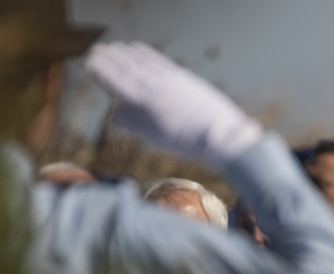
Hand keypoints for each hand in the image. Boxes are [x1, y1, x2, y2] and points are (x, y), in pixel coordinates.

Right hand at [85, 41, 261, 164]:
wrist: (220, 135)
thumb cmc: (187, 143)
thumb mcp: (155, 139)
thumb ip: (132, 124)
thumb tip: (114, 113)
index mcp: (143, 104)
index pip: (115, 81)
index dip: (100, 71)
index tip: (89, 63)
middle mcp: (154, 87)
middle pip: (126, 67)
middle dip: (109, 58)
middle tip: (96, 51)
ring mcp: (168, 79)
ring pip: (140, 61)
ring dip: (124, 52)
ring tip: (113, 47)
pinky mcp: (182, 76)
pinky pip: (157, 60)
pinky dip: (144, 52)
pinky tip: (137, 48)